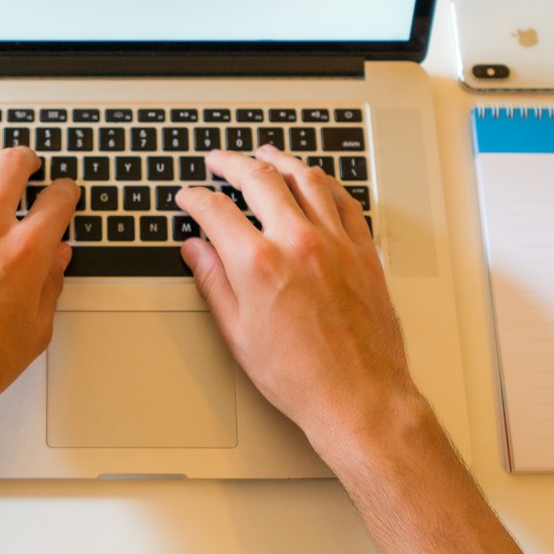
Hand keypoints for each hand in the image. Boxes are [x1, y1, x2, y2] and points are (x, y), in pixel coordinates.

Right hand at [177, 146, 423, 467]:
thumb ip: (214, 283)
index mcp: (258, 264)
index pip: (216, 210)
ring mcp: (335, 243)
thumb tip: (197, 251)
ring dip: (281, 160)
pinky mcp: (363, 252)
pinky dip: (326, 183)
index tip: (189, 197)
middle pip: (260, 178)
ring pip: (306, 178)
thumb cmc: (301, 377)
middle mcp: (298, 243)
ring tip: (266, 154)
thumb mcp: (238, 334)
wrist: (359, 398)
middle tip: (219, 160)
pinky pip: (345, 201)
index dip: (195, 198)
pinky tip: (316, 181)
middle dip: (232, 163)